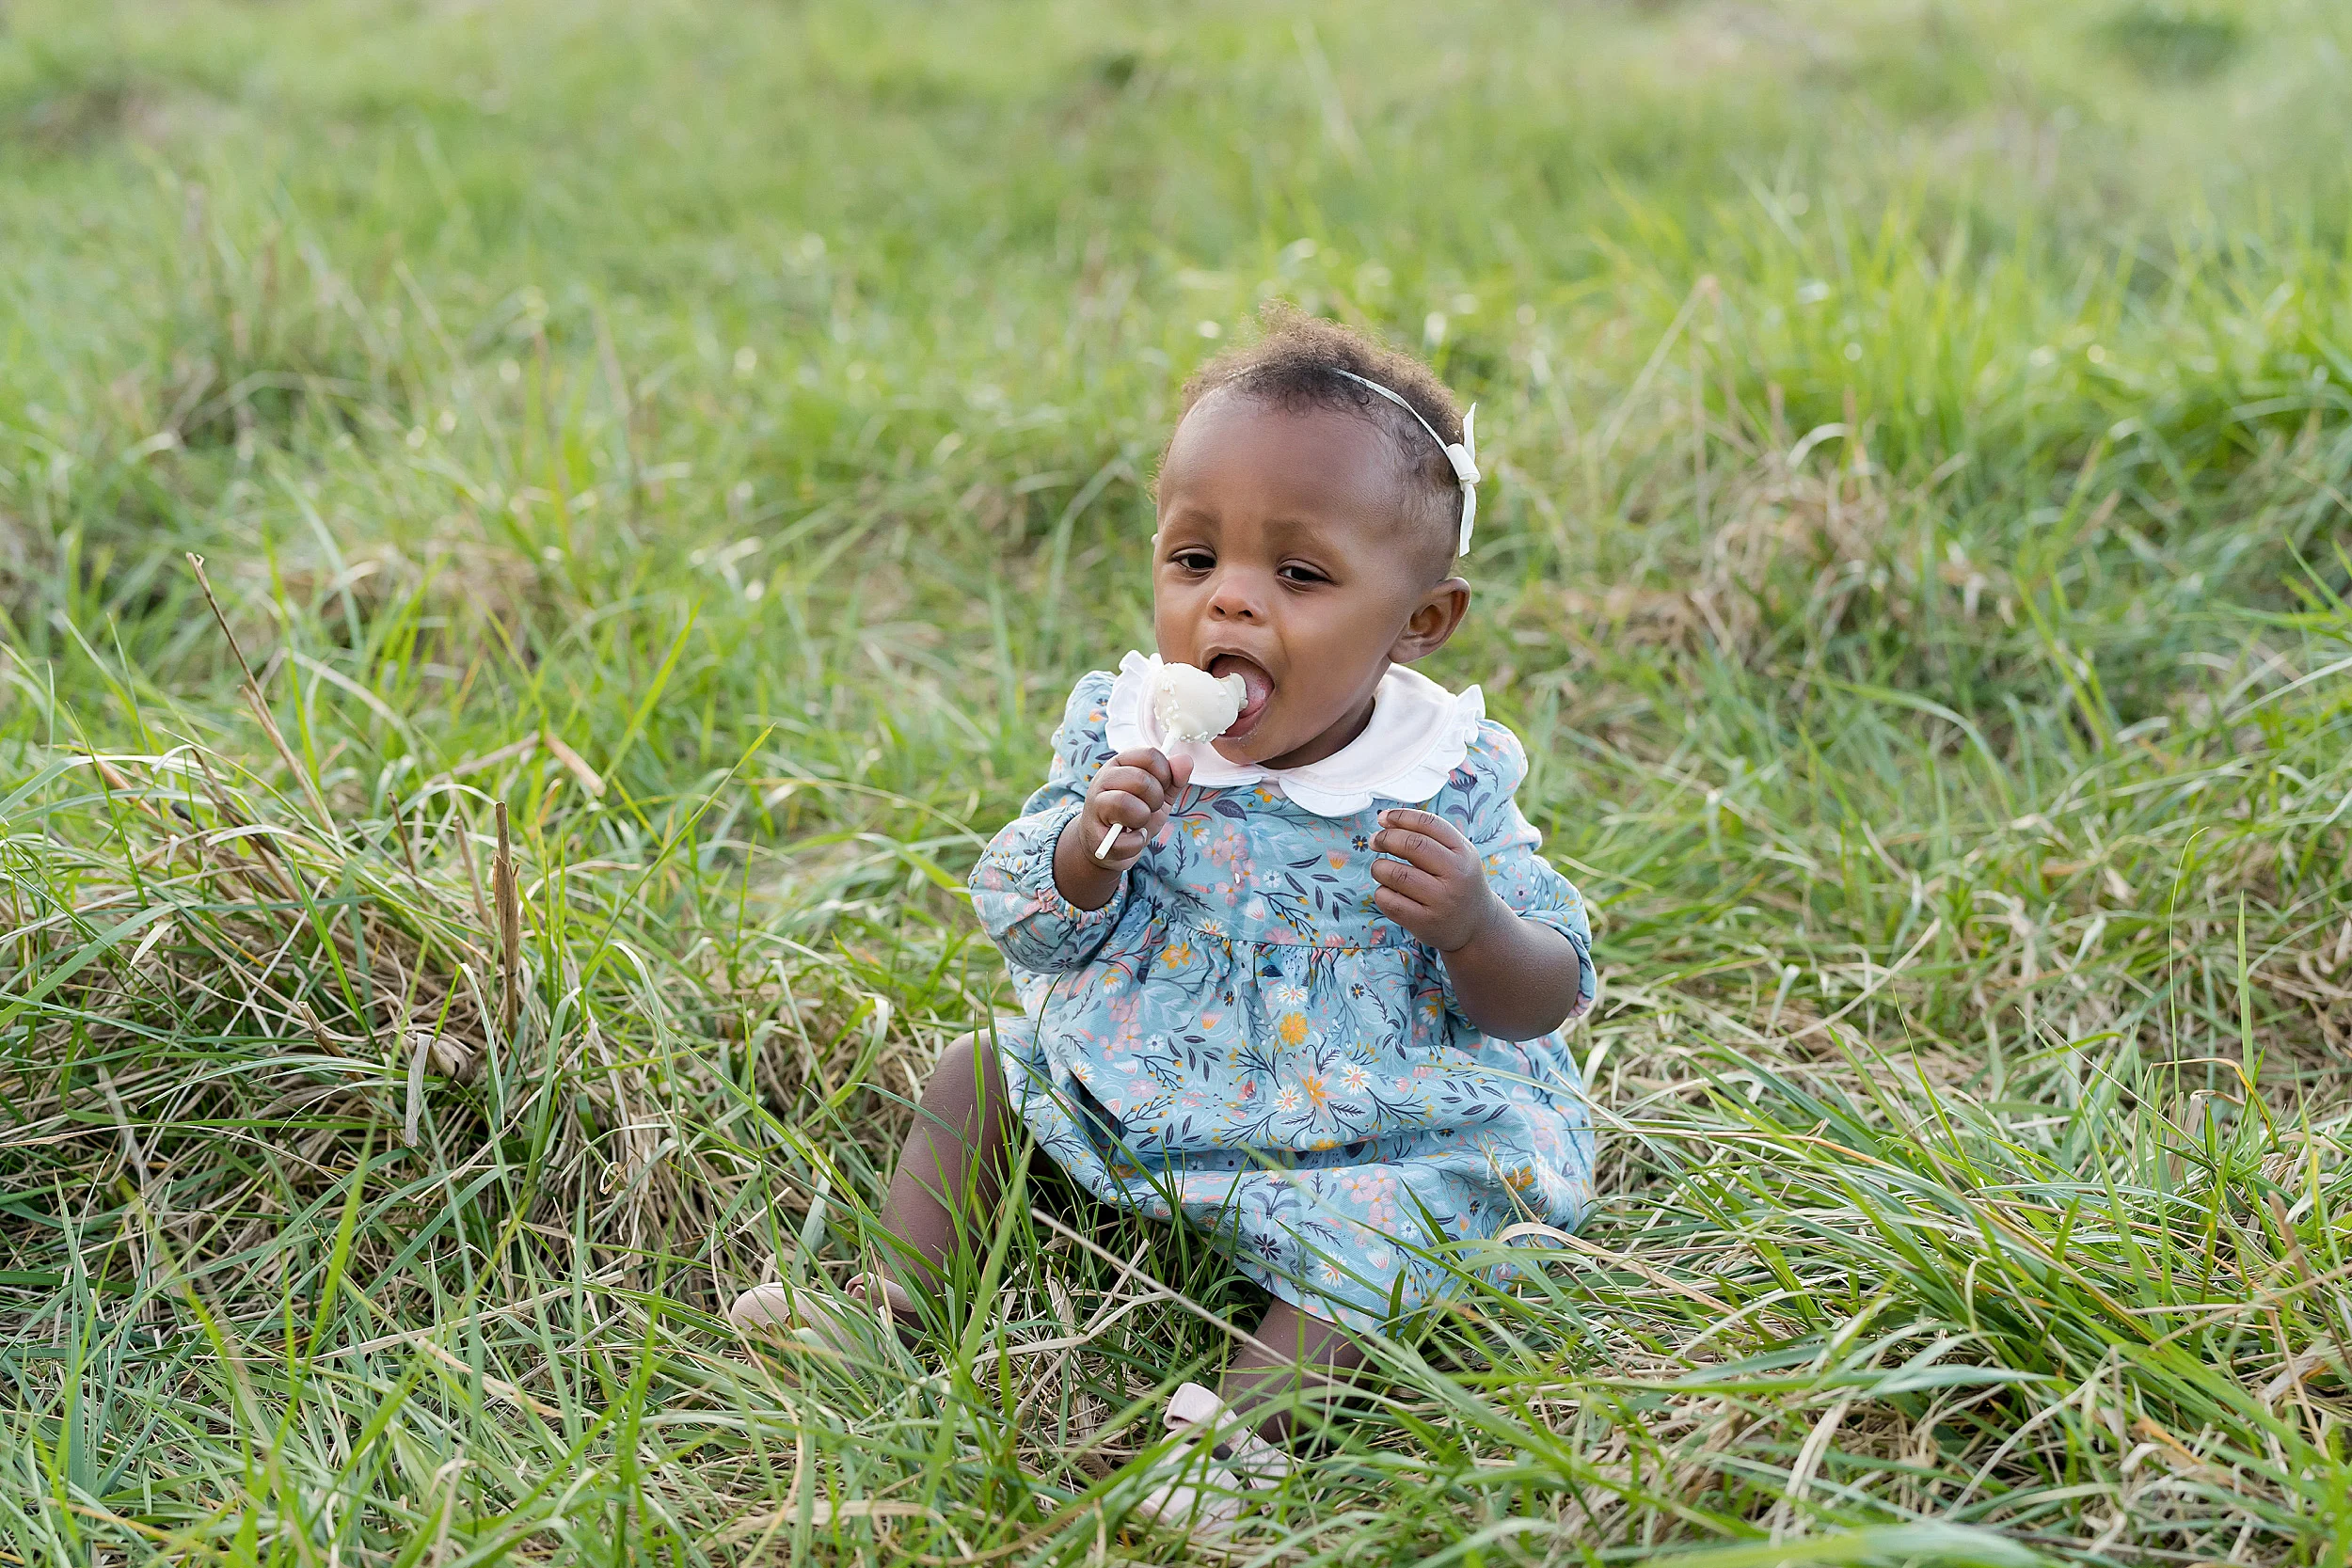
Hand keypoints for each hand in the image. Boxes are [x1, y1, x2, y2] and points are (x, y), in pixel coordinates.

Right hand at [1083, 747, 1194, 870]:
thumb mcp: (1159, 795)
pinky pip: (1126, 838)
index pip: (1149, 754)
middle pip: (1140, 779)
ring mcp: (1095, 806)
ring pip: (1125, 803)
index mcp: (1121, 764)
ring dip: (1142, 817)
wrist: (1108, 846)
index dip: (1165, 773)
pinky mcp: (1095, 835)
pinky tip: (1132, 838)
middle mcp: (1104, 779)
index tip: (1162, 787)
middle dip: (1156, 799)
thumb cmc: (1133, 815)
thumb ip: (1174, 779)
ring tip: (1138, 822)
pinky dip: (1137, 842)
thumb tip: (1185, 760)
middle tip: (1149, 808)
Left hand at [1370, 808, 1505, 952]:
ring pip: (1396, 874)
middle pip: (1412, 845)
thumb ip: (1429, 837)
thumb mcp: (1458, 855)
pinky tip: (1388, 891)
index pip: (1429, 824)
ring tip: (1381, 869)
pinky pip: (1390, 901)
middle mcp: (1456, 875)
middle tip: (1376, 841)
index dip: (1401, 817)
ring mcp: (1441, 901)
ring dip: (1379, 867)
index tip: (1383, 819)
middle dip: (1386, 839)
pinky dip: (1381, 892)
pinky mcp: (1425, 922)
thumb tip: (1386, 822)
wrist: (1476, 925)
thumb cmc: (1458, 884)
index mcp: (1464, 853)